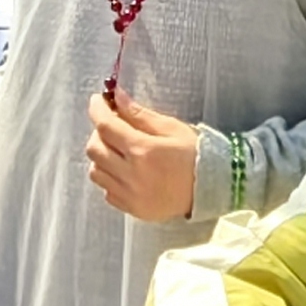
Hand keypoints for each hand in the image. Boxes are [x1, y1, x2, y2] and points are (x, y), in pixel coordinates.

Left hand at [85, 90, 201, 220]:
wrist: (211, 190)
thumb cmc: (195, 154)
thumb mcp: (171, 128)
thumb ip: (140, 114)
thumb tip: (117, 97)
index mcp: (143, 150)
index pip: (106, 126)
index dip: (97, 110)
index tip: (97, 100)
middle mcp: (131, 174)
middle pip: (94, 149)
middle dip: (99, 133)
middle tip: (113, 126)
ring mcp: (130, 195)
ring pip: (95, 172)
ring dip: (102, 157)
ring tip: (118, 151)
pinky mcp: (132, 209)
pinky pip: (107, 191)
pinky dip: (110, 178)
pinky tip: (125, 172)